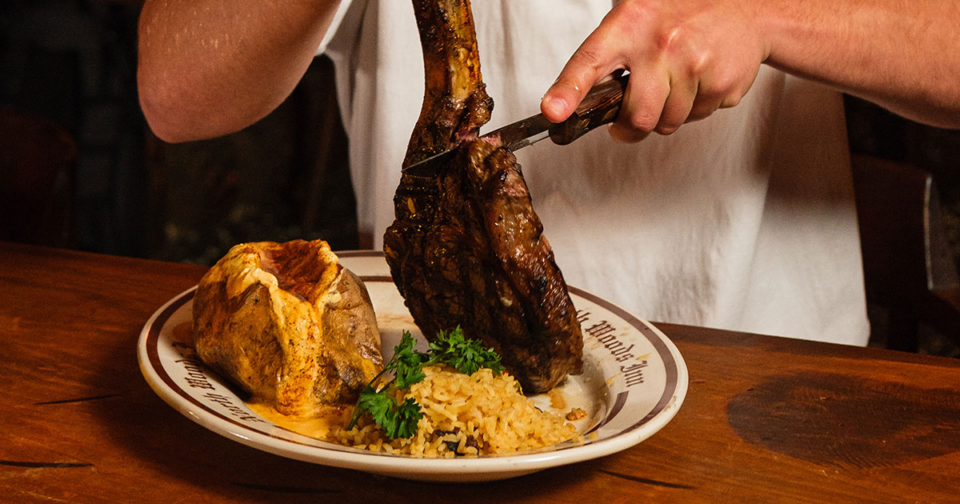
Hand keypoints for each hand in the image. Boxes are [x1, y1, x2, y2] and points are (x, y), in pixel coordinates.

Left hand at [541, 0, 768, 141]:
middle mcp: (660, 43)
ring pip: (668, 122)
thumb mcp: (637, 16)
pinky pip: (698, 117)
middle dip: (632, 127)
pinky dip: (697, 107)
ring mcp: (693, 63)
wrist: (747, 7)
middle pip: (637, 116)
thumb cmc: (681, 14)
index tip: (554, 113)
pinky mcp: (721, 81)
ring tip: (678, 81)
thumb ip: (608, 55)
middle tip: (632, 120)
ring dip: (669, 113)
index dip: (568, 91)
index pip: (589, 62)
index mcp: (629, 25)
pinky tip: (702, 78)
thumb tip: (570, 103)